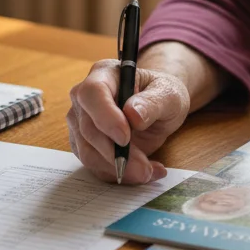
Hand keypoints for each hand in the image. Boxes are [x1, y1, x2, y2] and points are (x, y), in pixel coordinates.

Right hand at [67, 59, 189, 183]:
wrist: (157, 107)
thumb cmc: (161, 94)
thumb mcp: (169, 94)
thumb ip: (153, 102)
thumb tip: (133, 115)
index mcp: (104, 74)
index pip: (92, 93)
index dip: (105, 117)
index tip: (125, 138)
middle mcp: (84, 97)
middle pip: (88, 128)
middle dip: (116, 153)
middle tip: (145, 168)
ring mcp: (80, 122)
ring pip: (88, 152)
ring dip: (118, 168)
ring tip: (149, 172)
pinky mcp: (84, 144)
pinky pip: (94, 165)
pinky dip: (118, 174)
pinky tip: (143, 172)